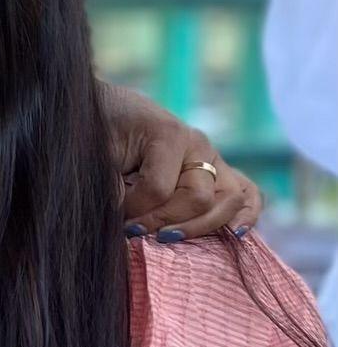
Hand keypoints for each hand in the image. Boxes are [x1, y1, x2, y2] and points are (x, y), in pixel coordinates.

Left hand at [100, 82, 261, 241]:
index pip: (159, 189)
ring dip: (199, 227)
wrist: (111, 108)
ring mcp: (212, 158)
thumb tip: (128, 224)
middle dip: (164, 221)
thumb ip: (111, 183)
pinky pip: (248, 193)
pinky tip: (233, 235)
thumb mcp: (99, 151)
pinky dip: (246, 215)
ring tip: (167, 237)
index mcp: (169, 134)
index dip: (135, 209)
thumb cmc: (103, 129)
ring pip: (228, 201)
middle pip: (198, 199)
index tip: (115, 212)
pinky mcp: (218, 171)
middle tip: (134, 230)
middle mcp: (198, 145)